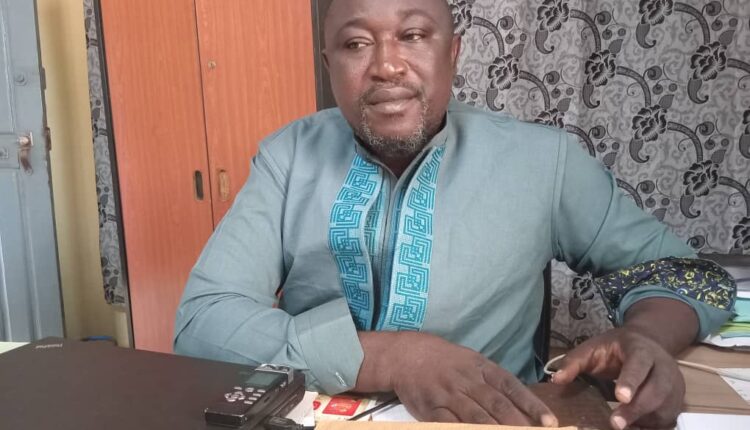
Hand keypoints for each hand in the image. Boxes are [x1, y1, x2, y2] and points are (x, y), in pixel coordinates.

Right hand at [363, 332, 557, 425]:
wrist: (406, 355)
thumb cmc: (445, 360)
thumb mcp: (472, 362)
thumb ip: (494, 382)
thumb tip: (522, 404)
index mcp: (482, 368)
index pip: (512, 388)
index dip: (532, 405)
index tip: (550, 422)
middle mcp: (468, 381)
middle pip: (498, 406)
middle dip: (518, 425)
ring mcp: (449, 396)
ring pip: (477, 419)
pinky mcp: (432, 409)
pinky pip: (450, 425)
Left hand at [551, 327, 684, 429]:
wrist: (647, 342)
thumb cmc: (615, 347)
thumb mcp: (593, 347)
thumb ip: (574, 362)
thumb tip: (556, 380)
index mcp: (641, 349)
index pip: (640, 363)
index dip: (631, 380)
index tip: (620, 397)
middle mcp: (664, 367)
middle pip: (656, 390)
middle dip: (636, 409)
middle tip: (615, 424)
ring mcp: (674, 385)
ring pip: (665, 407)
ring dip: (644, 421)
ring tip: (623, 428)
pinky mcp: (677, 402)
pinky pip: (667, 419)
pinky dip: (651, 427)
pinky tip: (634, 429)